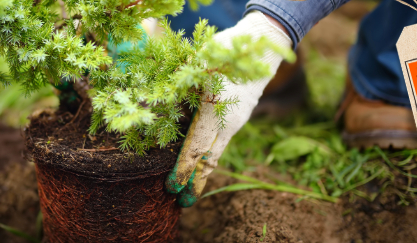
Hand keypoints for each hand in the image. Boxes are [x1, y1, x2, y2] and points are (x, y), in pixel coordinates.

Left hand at [166, 11, 292, 206]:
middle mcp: (228, 124)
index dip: (183, 170)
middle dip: (195, 183)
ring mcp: (236, 122)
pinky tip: (201, 160)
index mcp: (216, 113)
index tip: (171, 186)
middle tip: (181, 203)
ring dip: (202, 171)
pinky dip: (210, 155)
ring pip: (217, 153)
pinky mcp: (238, 117)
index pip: (195, 149)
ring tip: (190, 188)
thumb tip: (151, 102)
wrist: (265, 43)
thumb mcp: (201, 62)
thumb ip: (181, 84)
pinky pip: (222, 142)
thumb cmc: (228, 48)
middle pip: (210, 161)